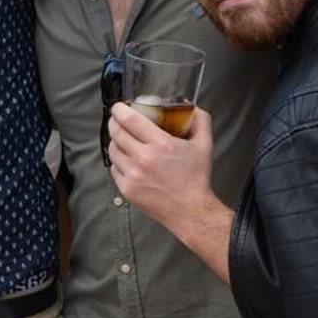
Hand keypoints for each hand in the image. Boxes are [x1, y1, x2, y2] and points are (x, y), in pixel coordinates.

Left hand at [106, 101, 218, 230]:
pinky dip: (118, 161)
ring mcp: (133, 175)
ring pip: (113, 150)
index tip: (119, 107)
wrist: (190, 210)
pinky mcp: (127, 189)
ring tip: (123, 140)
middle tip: (118, 120)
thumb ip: (200, 121)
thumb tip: (192, 107)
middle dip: (114, 122)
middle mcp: (143, 159)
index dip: (120, 110)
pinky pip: (114, 168)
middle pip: (116, 133)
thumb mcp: (204, 145)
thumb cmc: (196, 179)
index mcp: (161, 145)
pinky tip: (127, 160)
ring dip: (115, 142)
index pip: (130, 120)